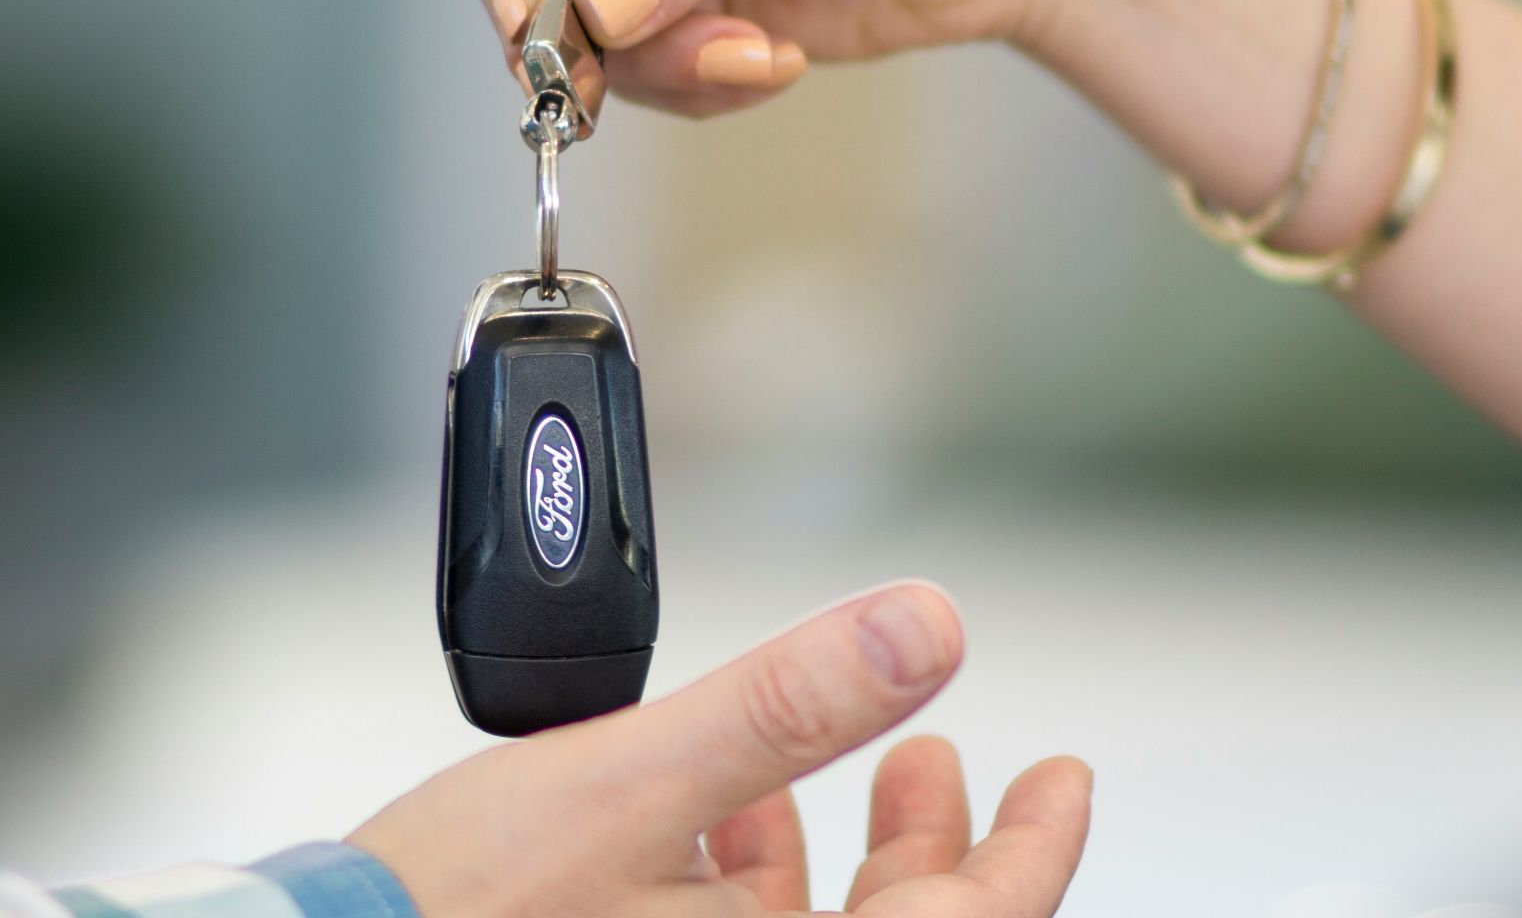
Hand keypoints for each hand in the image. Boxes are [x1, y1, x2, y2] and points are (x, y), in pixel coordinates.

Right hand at [348, 583, 1090, 915]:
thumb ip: (786, 708)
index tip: (1064, 778)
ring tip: (858, 768)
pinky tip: (728, 808)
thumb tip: (923, 632)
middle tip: (949, 764)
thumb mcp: (632, 783)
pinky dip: (753, 871)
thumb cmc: (456, 914)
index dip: (1036, 850)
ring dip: (847, 850)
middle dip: (938, 843)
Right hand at [445, 0, 1103, 114]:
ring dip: (665, 67)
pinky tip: (770, 60)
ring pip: (582, 36)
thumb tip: (593, 3)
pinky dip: (702, 86)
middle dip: (571, 26)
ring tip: (753, 55)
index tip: (532, 16)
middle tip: (605, 72)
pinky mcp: (687, 15)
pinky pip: (646, 77)